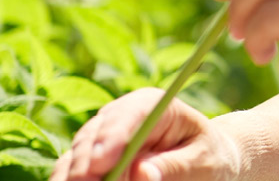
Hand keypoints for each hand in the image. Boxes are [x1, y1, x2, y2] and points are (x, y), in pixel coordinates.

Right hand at [50, 88, 240, 180]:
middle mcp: (123, 117)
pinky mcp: (92, 160)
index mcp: (155, 105)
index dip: (112, 136)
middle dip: (86, 163)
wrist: (203, 161)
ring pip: (76, 154)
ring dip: (75, 175)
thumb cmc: (207, 156)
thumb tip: (141, 173)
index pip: (131, 112)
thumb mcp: (203, 162)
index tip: (100, 163)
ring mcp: (103, 137)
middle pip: (96, 134)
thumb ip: (175, 166)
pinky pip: (70, 171)